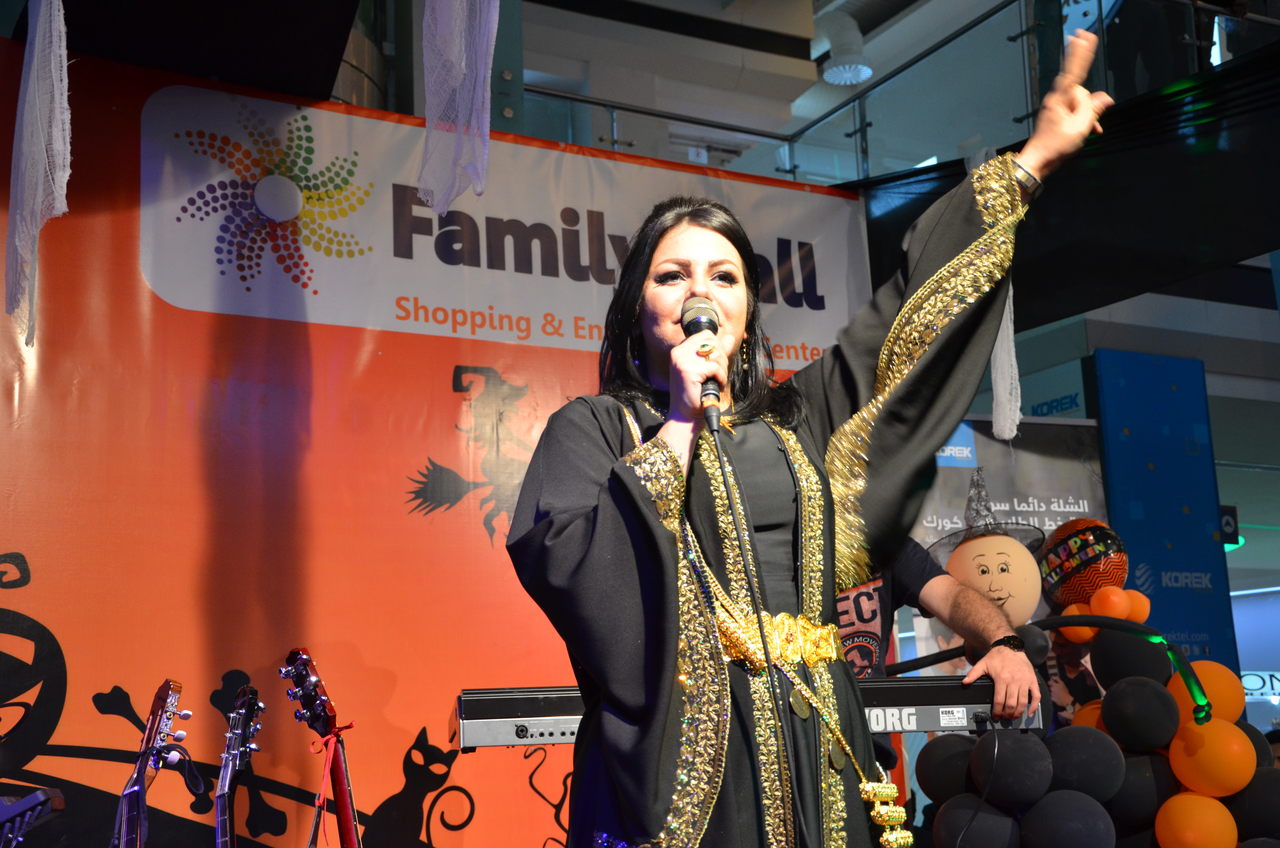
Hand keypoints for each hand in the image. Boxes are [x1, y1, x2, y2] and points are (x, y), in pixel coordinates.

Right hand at [666, 330, 728, 424]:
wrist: (685, 417)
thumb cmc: (696, 395)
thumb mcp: (707, 370)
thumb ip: (718, 353)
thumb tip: (730, 337)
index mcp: (680, 350)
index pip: (706, 335)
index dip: (717, 348)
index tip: (715, 364)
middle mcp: (678, 352)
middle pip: (713, 342)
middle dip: (721, 358)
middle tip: (718, 374)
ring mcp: (682, 361)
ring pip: (715, 354)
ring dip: (722, 369)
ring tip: (717, 380)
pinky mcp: (688, 371)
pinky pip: (715, 367)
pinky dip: (721, 377)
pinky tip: (717, 385)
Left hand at [963, 645, 1040, 719]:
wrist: (1010, 647)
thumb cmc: (997, 656)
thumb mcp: (983, 664)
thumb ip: (973, 674)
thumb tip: (965, 682)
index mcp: (1002, 678)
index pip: (999, 700)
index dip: (997, 711)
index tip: (995, 716)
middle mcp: (1014, 680)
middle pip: (1011, 704)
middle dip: (1007, 714)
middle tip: (1004, 718)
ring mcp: (1025, 681)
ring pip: (1023, 702)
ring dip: (1019, 713)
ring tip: (1014, 717)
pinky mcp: (1033, 680)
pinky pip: (1036, 696)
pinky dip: (1034, 706)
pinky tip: (1030, 713)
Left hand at [1016, 30, 1114, 179]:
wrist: (1038, 162)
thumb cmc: (1055, 147)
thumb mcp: (1080, 128)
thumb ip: (1093, 109)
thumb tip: (1105, 97)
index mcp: (1061, 99)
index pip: (1074, 70)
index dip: (1081, 53)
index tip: (1083, 36)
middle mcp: (1057, 100)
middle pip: (1082, 92)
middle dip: (1089, 106)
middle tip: (1087, 124)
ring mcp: (1056, 107)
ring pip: (1080, 104)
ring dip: (1087, 116)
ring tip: (1084, 133)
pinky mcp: (1057, 115)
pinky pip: (1076, 112)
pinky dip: (1083, 121)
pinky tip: (1088, 132)